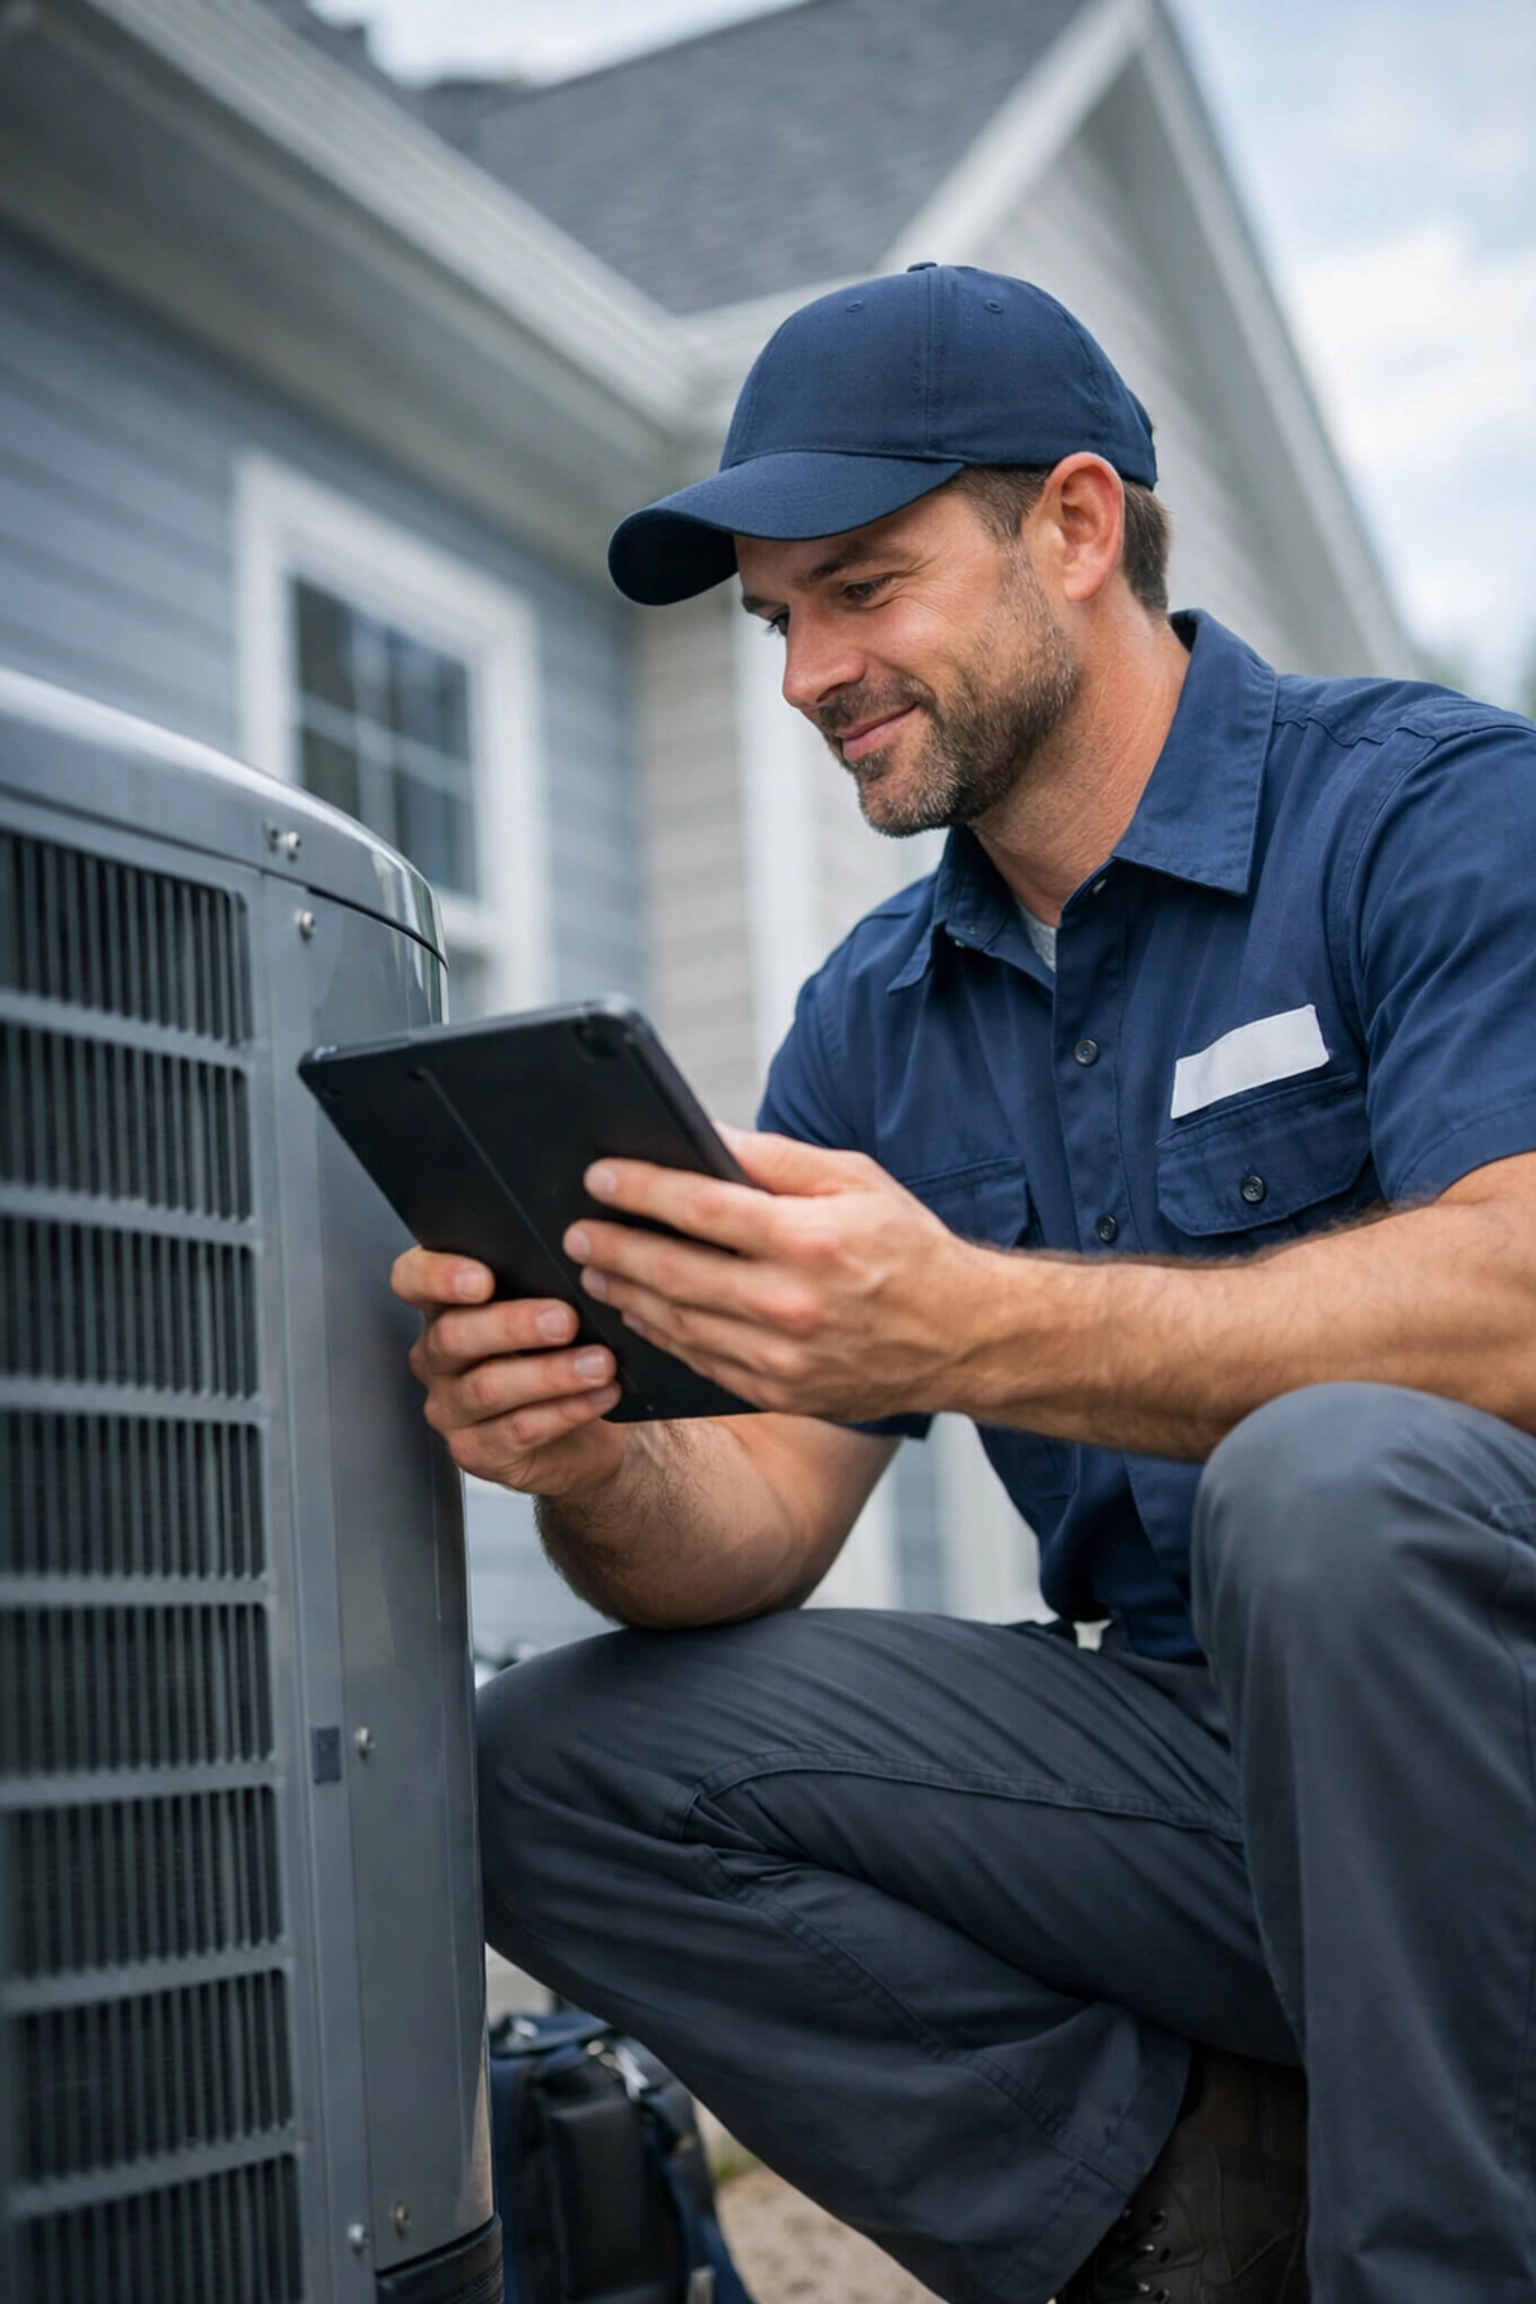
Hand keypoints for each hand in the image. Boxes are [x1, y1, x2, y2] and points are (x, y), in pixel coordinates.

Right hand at [390, 1250, 628, 1494]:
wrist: (585, 1434)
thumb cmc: (559, 1355)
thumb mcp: (549, 1312)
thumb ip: (542, 1284)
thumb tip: (578, 1263)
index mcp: (444, 1308)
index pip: (411, 1280)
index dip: (437, 1276)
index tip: (482, 1279)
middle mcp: (435, 1357)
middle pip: (453, 1336)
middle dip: (512, 1325)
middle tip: (565, 1321)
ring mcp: (450, 1409)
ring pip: (487, 1387)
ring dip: (550, 1373)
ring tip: (599, 1363)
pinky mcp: (476, 1452)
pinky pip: (517, 1430)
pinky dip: (566, 1410)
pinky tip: (601, 1394)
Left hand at [561, 1127, 976, 1421]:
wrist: (965, 1337)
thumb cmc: (909, 1248)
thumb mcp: (854, 1180)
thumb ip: (774, 1158)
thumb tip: (701, 1134)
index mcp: (810, 1240)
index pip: (701, 1209)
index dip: (640, 1190)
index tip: (598, 1176)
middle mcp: (792, 1303)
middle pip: (674, 1272)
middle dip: (614, 1246)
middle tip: (575, 1229)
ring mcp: (784, 1357)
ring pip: (678, 1324)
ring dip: (626, 1293)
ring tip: (595, 1267)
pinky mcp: (781, 1392)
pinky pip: (701, 1362)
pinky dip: (662, 1335)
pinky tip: (639, 1311)